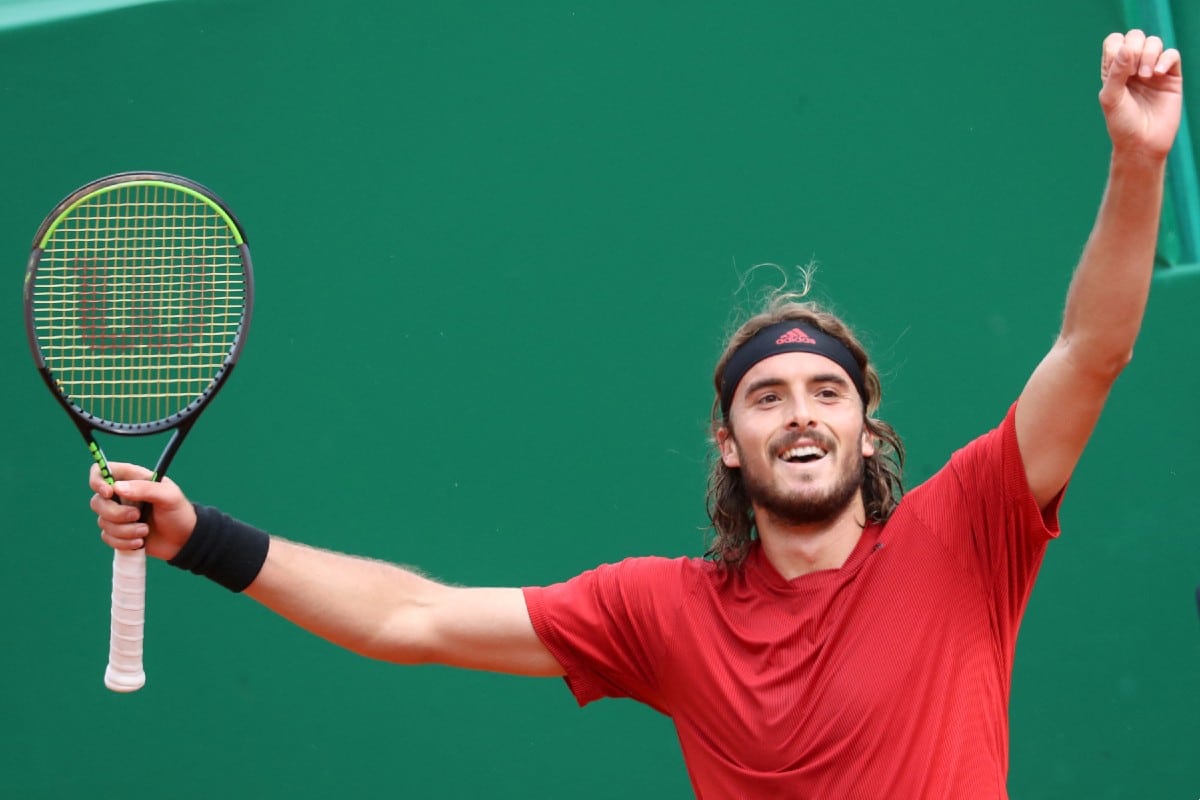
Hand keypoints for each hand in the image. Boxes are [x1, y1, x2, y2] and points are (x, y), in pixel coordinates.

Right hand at [89, 463, 195, 561]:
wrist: (184, 540)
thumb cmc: (179, 512)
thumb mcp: (169, 496)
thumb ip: (146, 489)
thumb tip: (117, 488)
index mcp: (132, 479)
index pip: (101, 471)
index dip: (98, 481)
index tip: (109, 493)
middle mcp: (121, 495)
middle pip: (97, 501)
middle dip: (116, 513)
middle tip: (137, 516)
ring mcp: (118, 514)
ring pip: (103, 522)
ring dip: (125, 530)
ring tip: (145, 531)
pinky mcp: (118, 532)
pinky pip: (107, 537)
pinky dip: (123, 542)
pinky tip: (140, 542)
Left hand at [1099, 29, 1183, 159]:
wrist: (1142, 143)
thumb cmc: (1122, 124)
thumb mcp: (1111, 98)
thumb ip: (1116, 72)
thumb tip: (1126, 48)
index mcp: (1114, 71)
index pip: (1115, 42)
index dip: (1117, 46)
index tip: (1117, 67)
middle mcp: (1133, 68)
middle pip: (1135, 37)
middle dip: (1134, 48)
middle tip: (1133, 72)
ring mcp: (1153, 71)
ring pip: (1154, 42)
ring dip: (1149, 54)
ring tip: (1146, 76)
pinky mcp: (1170, 77)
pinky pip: (1172, 55)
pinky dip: (1165, 59)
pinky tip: (1157, 74)